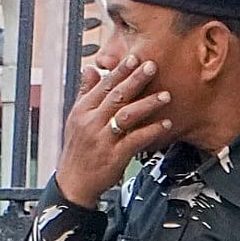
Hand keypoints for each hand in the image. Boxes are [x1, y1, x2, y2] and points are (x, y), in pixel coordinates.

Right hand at [51, 53, 176, 207]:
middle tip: (152, 66)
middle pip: (115, 96)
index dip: (120, 71)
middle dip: (135, 80)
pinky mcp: (114, 156)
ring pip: (126, 116)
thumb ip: (85, 92)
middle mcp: (91, 122)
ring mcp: (103, 140)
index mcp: (82, 111)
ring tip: (165, 96)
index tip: (135, 58)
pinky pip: (135, 140)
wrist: (74, 183)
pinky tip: (165, 124)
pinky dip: (151, 131)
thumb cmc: (78, 150)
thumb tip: (90, 68)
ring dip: (147, 104)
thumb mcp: (76, 119)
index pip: (103, 86)